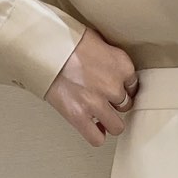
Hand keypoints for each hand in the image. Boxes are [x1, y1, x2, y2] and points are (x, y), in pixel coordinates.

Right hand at [44, 26, 139, 144]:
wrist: (44, 47)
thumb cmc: (65, 39)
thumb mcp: (97, 40)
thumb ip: (108, 58)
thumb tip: (106, 65)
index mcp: (121, 65)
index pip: (133, 85)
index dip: (122, 87)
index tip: (114, 87)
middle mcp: (113, 86)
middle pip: (125, 105)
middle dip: (115, 103)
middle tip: (103, 99)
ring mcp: (96, 103)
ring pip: (116, 126)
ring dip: (109, 122)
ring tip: (100, 117)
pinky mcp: (79, 115)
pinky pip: (96, 138)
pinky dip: (96, 135)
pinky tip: (92, 127)